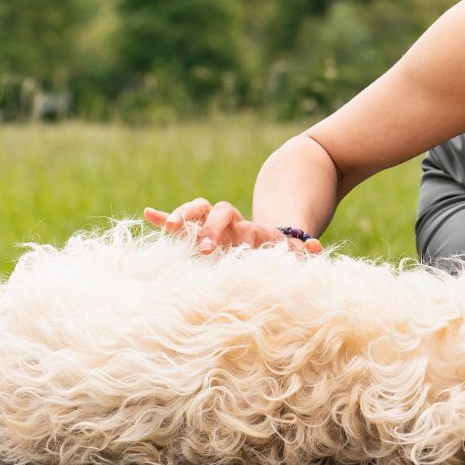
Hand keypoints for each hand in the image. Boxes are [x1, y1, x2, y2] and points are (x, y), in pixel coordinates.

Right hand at [143, 198, 323, 255]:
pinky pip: (178, 221)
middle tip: (206, 249)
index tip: (240, 251)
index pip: (247, 230)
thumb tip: (317, 248)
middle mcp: (232, 225)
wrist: (267, 241)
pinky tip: (147, 213)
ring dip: (184, 216)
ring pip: (199, 211)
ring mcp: (213, 226)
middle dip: (212, 229)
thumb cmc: (277, 254)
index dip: (243, 239)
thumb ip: (305, 252)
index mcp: (254, 232)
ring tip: (170, 226)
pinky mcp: (198, 231)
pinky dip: (163, 217)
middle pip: (221, 215)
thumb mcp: (294, 253)